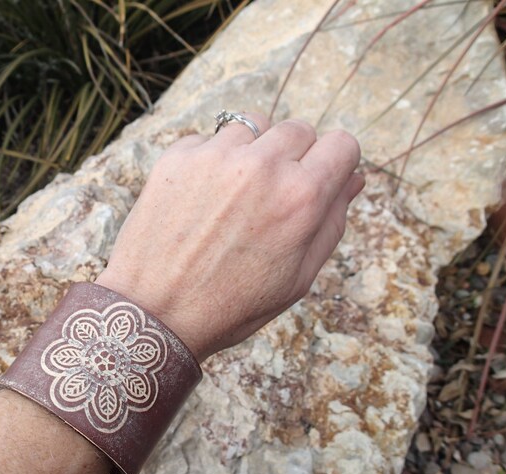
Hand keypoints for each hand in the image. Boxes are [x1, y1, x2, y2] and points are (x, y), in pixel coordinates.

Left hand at [96, 114, 363, 361]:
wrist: (153, 313)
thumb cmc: (230, 305)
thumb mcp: (297, 278)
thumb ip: (332, 223)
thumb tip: (353, 178)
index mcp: (301, 197)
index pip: (343, 143)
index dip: (335, 164)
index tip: (319, 181)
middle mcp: (262, 166)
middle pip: (299, 130)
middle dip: (294, 158)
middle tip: (271, 198)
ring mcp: (216, 157)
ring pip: (254, 127)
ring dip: (252, 153)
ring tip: (234, 197)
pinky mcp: (177, 157)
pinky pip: (209, 140)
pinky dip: (211, 160)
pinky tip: (200, 199)